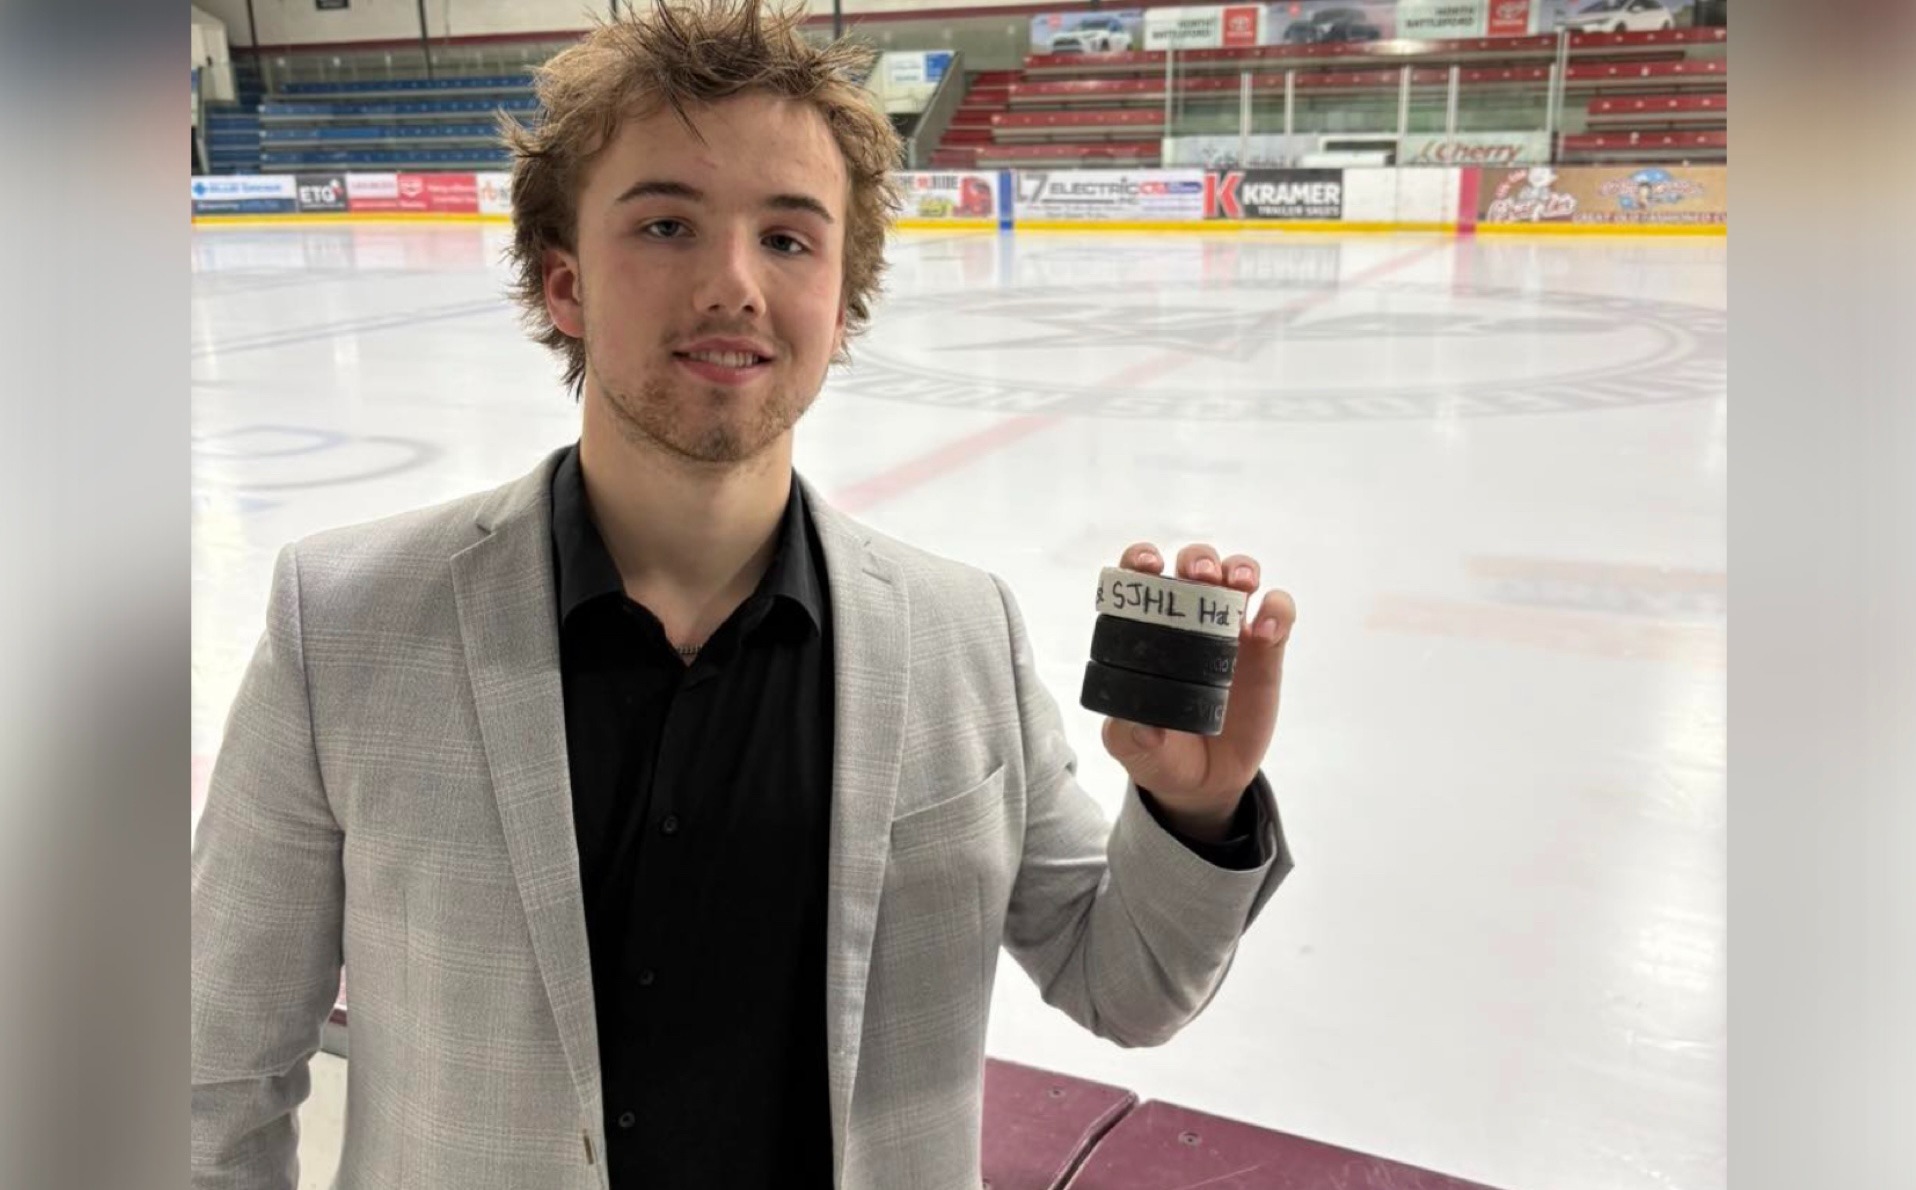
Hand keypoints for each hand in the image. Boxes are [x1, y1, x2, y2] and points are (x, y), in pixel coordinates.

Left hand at [1099, 542, 1296, 842]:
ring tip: (1239, 585)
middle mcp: (1188, 619)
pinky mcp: (1266, 649)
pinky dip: (1277, 611)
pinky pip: (1278, 613)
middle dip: (1198, 560)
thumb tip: (1143, 728)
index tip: (1147, 566)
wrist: (1205, 781)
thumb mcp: (1132, 748)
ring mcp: (1230, 630)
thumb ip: (1129, 736)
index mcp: (1146, 629)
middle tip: (1199, 577)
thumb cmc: (1158, 751)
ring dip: (1240, 568)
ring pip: (1238, 575)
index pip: (1140, 578)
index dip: (1140, 560)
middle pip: (1194, 565)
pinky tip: (1266, 634)